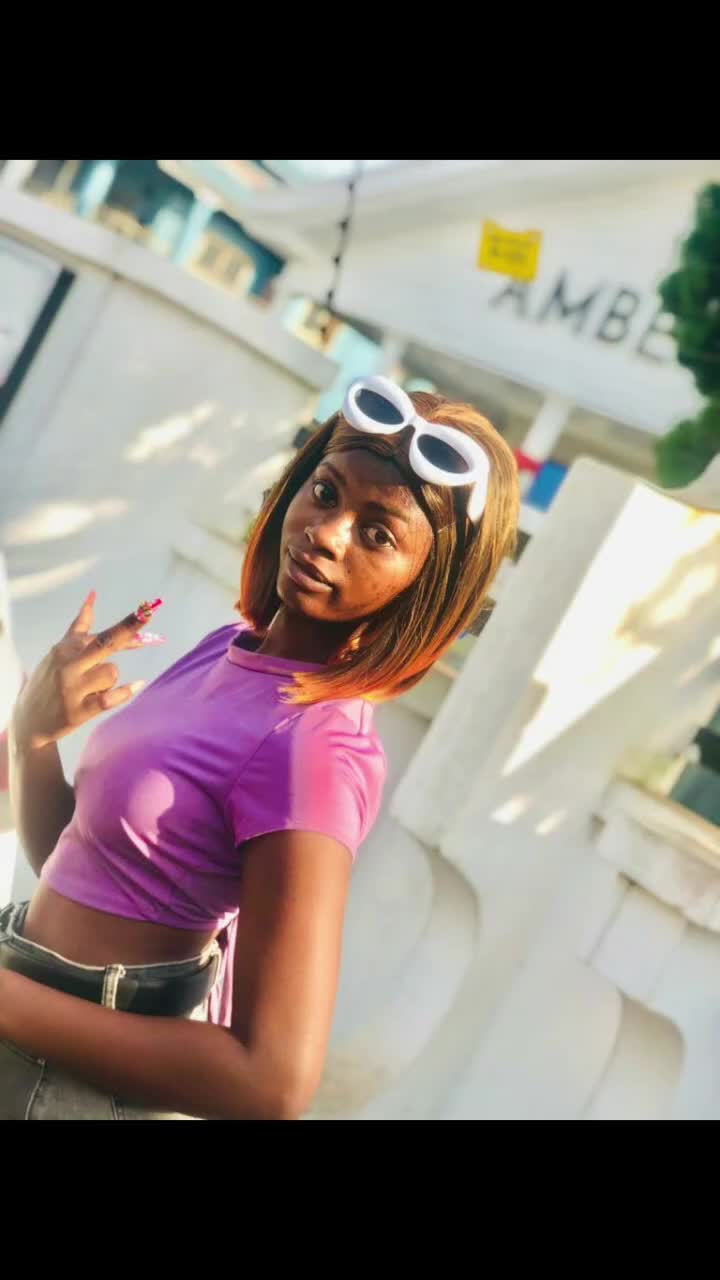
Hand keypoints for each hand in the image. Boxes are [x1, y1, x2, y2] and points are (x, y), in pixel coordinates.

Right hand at [11, 591, 162, 752]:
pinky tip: (137, 685)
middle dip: (128, 628)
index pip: (102, 634)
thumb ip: (80, 625)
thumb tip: (93, 593)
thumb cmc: (51, 679)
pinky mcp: (77, 711)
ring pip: (111, 672)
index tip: (147, 609)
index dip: (127, 624)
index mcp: (67, 648)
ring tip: (92, 689)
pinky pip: (109, 699)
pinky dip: (125, 692)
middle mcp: (68, 664)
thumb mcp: (61, 650)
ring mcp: (72, 688)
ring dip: (109, 681)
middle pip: (105, 643)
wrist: (29, 719)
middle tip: (149, 613)